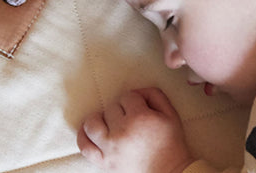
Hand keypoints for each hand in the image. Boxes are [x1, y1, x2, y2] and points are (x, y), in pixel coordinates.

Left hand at [77, 88, 193, 172]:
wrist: (168, 172)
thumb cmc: (171, 143)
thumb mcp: (171, 114)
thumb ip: (154, 95)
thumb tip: (137, 90)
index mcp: (140, 118)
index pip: (128, 96)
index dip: (135, 101)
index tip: (141, 110)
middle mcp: (122, 131)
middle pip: (111, 108)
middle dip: (121, 111)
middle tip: (132, 121)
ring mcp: (110, 148)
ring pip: (92, 123)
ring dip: (100, 120)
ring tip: (110, 124)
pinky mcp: (104, 162)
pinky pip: (84, 146)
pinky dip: (83, 136)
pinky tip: (90, 131)